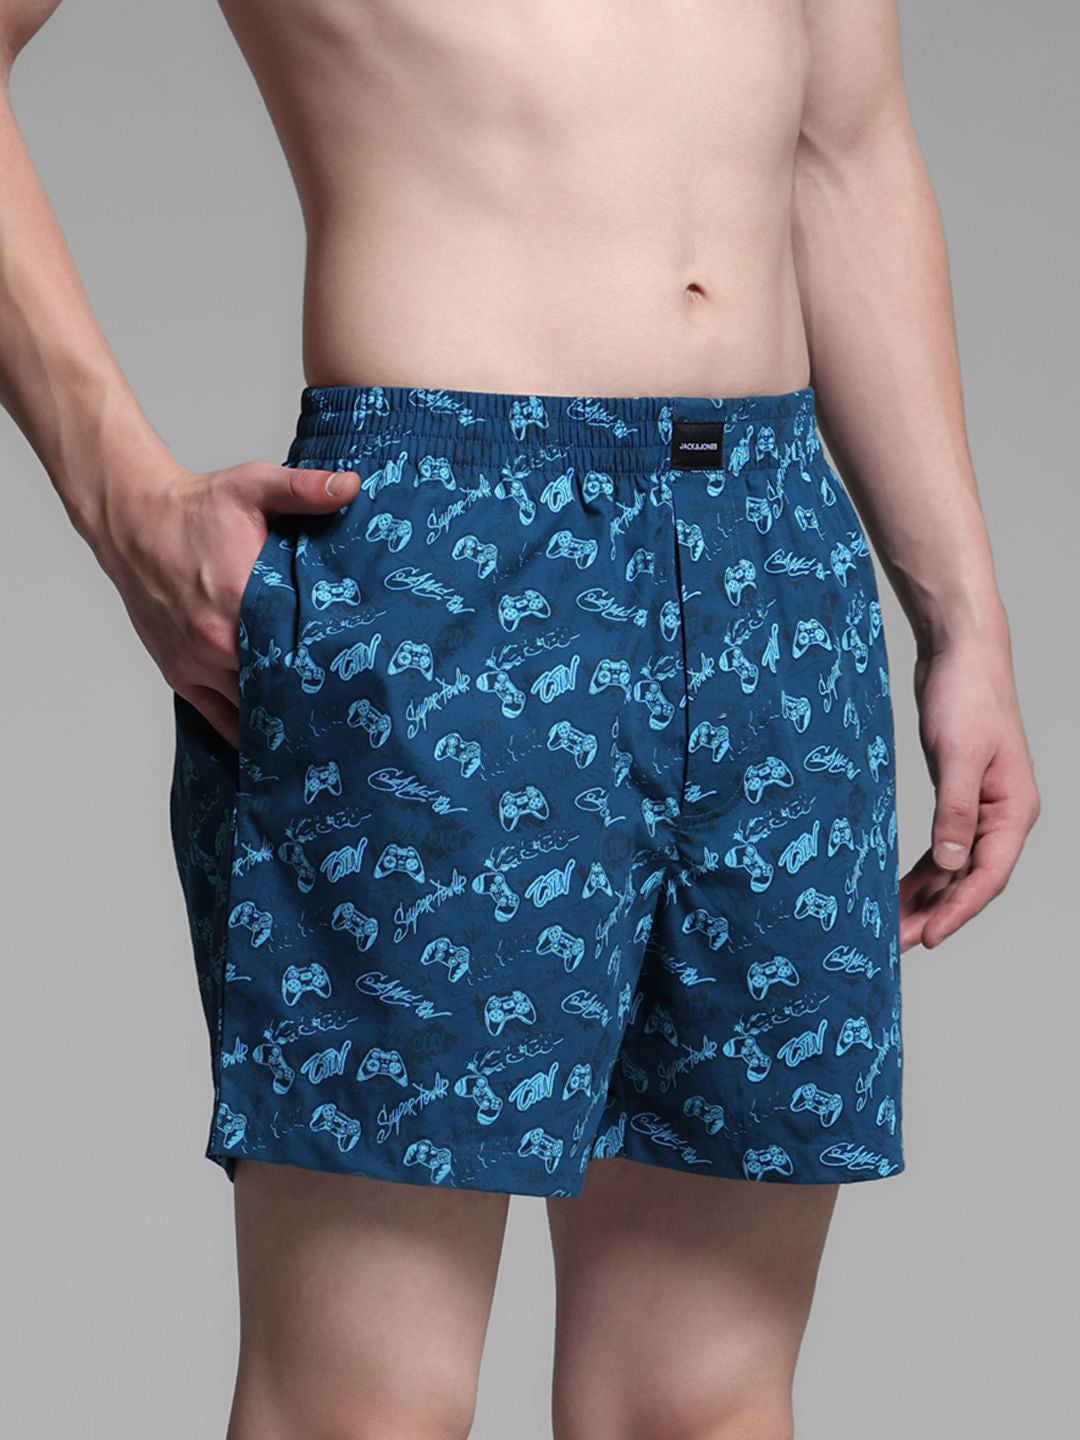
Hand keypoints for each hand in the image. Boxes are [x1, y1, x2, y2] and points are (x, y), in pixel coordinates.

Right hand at [94, 457, 361, 748]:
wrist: (132, 522)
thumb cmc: (195, 507)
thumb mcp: (253, 486)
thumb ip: (304, 489)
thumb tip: (353, 485)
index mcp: (241, 598)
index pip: (297, 650)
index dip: (330, 668)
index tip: (360, 681)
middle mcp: (216, 639)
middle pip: (277, 686)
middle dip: (311, 697)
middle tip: (351, 715)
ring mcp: (195, 661)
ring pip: (249, 709)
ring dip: (281, 716)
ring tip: (321, 731)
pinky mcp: (179, 672)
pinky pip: (216, 718)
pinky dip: (244, 731)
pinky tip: (273, 742)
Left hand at [899, 634, 1039, 950]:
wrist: (959, 653)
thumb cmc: (966, 695)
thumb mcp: (958, 754)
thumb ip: (955, 810)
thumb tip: (949, 863)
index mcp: (1013, 810)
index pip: (988, 876)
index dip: (958, 910)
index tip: (927, 937)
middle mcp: (1001, 816)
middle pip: (968, 879)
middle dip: (933, 913)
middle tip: (895, 943)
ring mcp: (980, 808)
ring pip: (952, 868)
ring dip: (924, 897)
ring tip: (889, 926)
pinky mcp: (956, 797)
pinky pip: (940, 847)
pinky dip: (920, 871)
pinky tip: (895, 889)